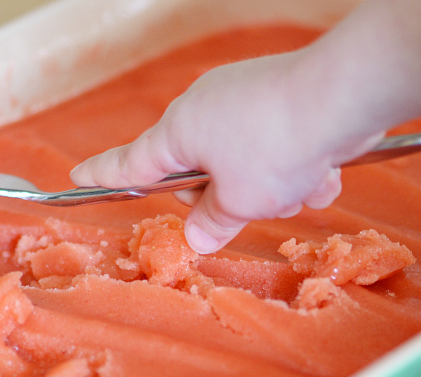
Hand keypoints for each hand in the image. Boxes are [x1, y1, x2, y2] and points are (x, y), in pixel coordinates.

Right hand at [70, 50, 383, 253]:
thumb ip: (213, 222)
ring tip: (298, 183)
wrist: (342, 94)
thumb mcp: (239, 200)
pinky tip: (320, 168)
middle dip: (227, 197)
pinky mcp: (279, 101)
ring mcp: (244, 102)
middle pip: (198, 172)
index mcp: (180, 132)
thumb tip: (197, 236)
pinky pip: (277, 148)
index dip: (105, 174)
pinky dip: (298, 166)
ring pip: (246, 166)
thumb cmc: (276, 145)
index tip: (78, 175)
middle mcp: (205, 111)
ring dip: (274, 187)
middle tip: (252, 205)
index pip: (131, 162)